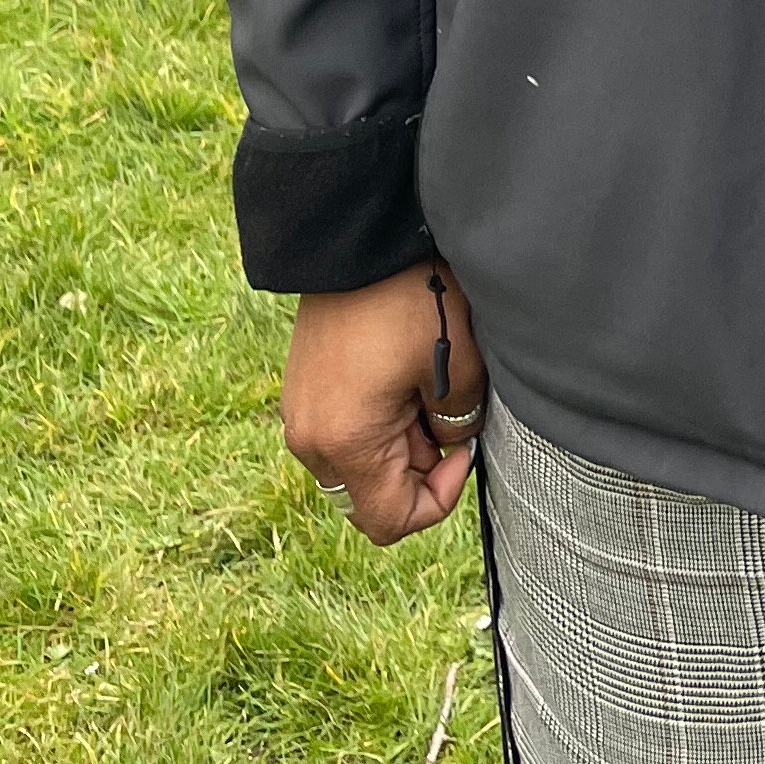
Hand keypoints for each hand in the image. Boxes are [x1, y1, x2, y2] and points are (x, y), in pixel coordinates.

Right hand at [280, 259, 487, 546]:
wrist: (359, 242)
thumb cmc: (413, 300)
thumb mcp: (458, 368)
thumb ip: (459, 425)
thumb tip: (450, 446)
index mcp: (345, 444)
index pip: (390, 521)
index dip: (438, 499)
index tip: (465, 448)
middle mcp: (310, 440)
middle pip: (372, 495)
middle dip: (418, 468)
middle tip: (446, 410)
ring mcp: (300, 415)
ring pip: (360, 464)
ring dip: (400, 443)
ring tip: (425, 386)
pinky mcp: (303, 391)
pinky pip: (344, 432)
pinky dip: (379, 421)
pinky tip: (403, 375)